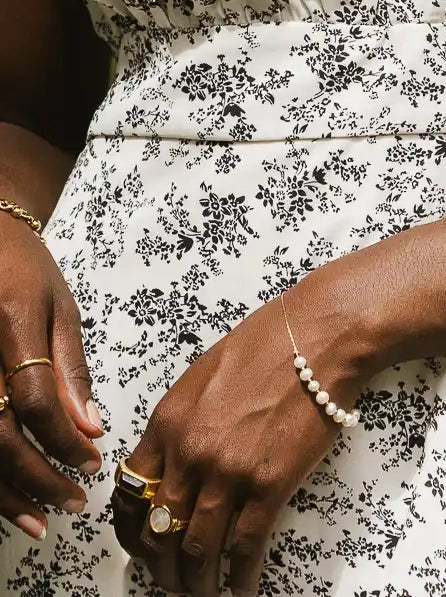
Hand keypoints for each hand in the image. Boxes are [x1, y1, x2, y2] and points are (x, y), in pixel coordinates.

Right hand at [0, 215, 104, 539]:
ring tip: (38, 521)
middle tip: (72, 503)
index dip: (64, 440)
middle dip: (35, 478)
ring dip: (3, 493)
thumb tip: (89, 429)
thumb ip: (69, 369)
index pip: (34, 399)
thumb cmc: (21, 269)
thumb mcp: (58, 306)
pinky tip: (4, 499)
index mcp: (9, 323)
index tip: (92, 463)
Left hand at [111, 270, 370, 596]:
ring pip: (199, 548)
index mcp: (169, 422)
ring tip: (206, 591)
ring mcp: (229, 471)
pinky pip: (245, 546)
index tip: (142, 547)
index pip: (131, 494)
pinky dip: (240, 576)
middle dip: (164, 567)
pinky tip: (242, 586)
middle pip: (160, 532)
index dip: (132, 532)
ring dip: (199, 581)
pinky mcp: (269, 484)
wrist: (318, 334)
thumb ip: (183, 420)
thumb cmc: (268, 342)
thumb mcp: (204, 374)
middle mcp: (190, 452)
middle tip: (174, 580)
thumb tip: (175, 459)